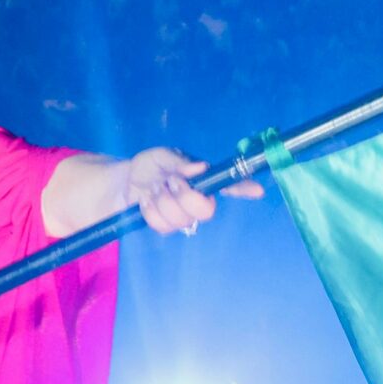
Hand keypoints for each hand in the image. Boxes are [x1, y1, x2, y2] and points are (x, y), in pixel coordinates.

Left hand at [119, 148, 261, 234]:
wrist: (125, 183)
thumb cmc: (150, 166)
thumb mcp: (161, 156)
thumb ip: (178, 161)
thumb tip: (199, 167)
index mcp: (204, 179)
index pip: (229, 185)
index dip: (243, 188)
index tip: (257, 190)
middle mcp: (200, 199)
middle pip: (205, 210)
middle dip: (184, 197)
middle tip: (170, 182)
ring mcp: (185, 215)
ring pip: (180, 219)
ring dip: (161, 201)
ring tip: (153, 189)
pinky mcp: (169, 227)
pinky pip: (163, 226)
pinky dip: (150, 212)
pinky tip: (146, 202)